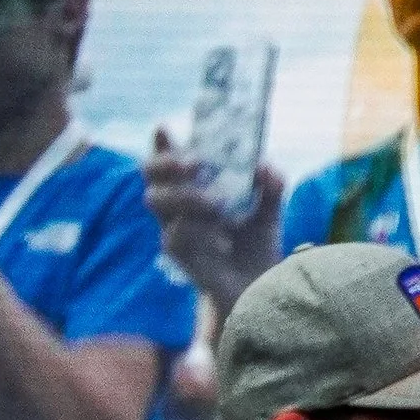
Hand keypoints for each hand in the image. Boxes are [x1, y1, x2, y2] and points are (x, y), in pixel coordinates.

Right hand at [143, 134, 283, 317]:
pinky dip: (200, 232)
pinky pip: (175, 234)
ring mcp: (172, 226)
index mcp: (193, 184)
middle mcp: (176, 202)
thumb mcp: (268, 213)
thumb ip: (270, 189)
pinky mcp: (177, 254)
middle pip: (148, 172)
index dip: (162, 142)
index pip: (168, 155)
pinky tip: (223, 242)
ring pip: (156, 200)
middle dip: (166, 162)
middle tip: (195, 164)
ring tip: (219, 205)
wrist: (258, 291)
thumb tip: (267, 167)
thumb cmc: (256, 245)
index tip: (165, 128)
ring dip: (186, 196)